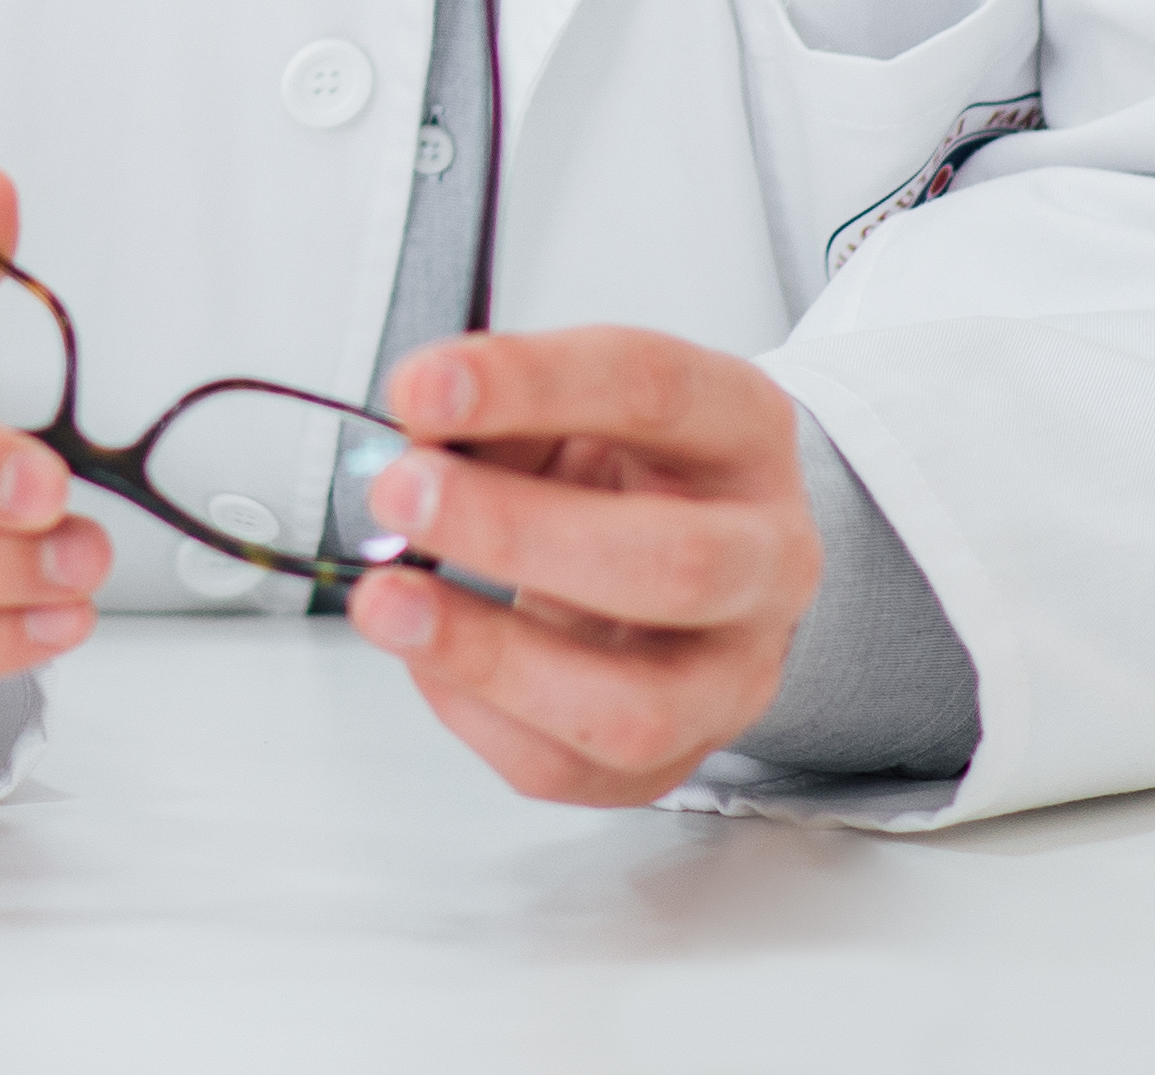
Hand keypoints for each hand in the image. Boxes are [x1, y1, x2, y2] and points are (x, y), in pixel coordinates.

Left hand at [345, 326, 819, 805]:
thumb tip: (415, 437)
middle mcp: (768, 558)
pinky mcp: (679, 756)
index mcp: (746, 432)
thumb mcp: (576, 404)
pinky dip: (477, 713)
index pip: (654, 391)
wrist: (697, 558)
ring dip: (490, 656)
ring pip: (636, 706)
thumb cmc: (626, 472)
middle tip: (401, 495)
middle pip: (675, 564)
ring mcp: (735, 674)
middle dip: (516, 533)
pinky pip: (572, 769)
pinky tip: (427, 657)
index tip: (419, 387)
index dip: (530, 385)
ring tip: (386, 602)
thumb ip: (500, 413)